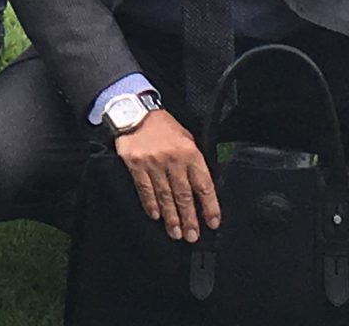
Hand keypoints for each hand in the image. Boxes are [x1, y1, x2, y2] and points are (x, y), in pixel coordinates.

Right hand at [115, 109, 220, 242]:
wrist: (136, 111)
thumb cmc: (164, 127)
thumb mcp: (187, 138)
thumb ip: (194, 161)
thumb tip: (201, 189)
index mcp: (190, 153)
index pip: (204, 185)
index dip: (209, 206)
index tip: (213, 223)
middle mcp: (173, 159)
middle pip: (184, 195)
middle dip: (189, 218)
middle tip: (192, 236)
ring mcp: (153, 163)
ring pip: (165, 195)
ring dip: (172, 217)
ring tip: (176, 233)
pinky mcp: (135, 164)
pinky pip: (145, 189)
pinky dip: (151, 204)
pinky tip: (156, 216)